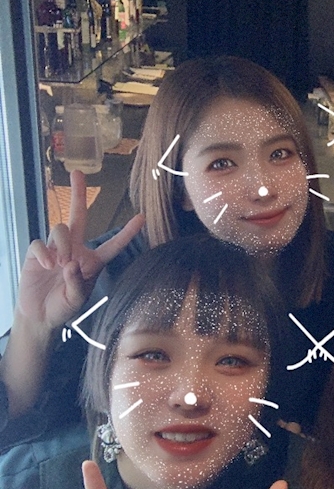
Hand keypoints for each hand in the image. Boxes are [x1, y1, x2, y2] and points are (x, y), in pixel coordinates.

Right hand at [18, 170, 143, 330]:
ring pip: (61, 228)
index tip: (141, 217)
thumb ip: (76, 284)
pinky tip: (45, 266)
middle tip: (77, 172)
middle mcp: (75, 249)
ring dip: (63, 243)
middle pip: (79, 216)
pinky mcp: (36, 253)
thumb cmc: (64, 308)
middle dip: (78, 194)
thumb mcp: (76, 300)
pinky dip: (43, 253)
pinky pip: (40, 243)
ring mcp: (55, 249)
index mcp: (93, 261)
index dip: (127, 232)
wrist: (40, 316)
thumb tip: (70, 264)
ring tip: (59, 264)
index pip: (113, 244)